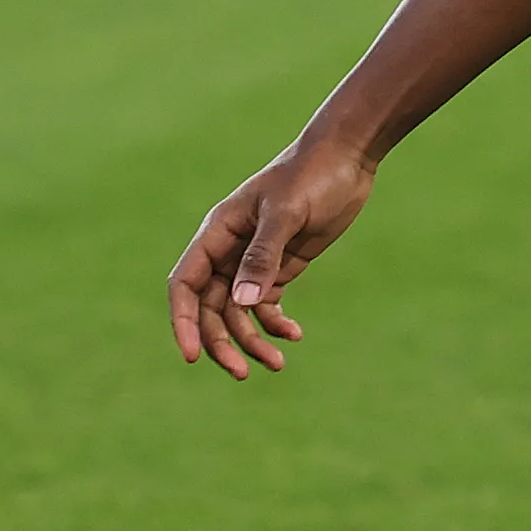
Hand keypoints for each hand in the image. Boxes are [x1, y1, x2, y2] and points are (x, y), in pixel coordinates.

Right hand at [168, 134, 378, 379]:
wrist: (346, 158)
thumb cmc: (310, 175)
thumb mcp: (286, 213)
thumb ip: (263, 256)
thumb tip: (242, 302)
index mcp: (217, 233)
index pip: (185, 284)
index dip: (183, 322)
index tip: (192, 356)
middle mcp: (229, 250)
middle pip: (210, 308)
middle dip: (222, 342)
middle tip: (243, 372)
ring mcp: (254, 261)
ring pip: (239, 312)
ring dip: (252, 340)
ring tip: (278, 364)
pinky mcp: (281, 267)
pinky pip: (267, 305)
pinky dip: (275, 325)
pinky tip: (294, 336)